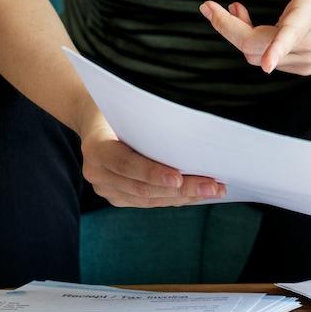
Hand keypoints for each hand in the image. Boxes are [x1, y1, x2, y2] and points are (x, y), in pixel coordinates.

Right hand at [78, 114, 224, 207]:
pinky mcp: (118, 197)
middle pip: (142, 187)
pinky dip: (175, 199)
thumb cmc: (123, 110)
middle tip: (212, 186)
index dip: (151, 173)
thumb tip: (190, 133)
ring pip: (149, 199)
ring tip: (214, 190)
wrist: (99, 121)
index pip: (125, 163)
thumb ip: (150, 124)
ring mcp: (106, 188)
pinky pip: (149, 202)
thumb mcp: (131, 109)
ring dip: (184, 196)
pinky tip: (198, 194)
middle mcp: (97, 172)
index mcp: (96, 148)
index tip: (178, 178)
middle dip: (181, 188)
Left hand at [200, 0, 310, 74]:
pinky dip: (254, 44)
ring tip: (238, 8)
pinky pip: (267, 61)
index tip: (267, 61)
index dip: (277, 49)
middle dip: (227, 29)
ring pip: (256, 56)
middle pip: (256, 48)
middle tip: (213, 7)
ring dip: (239, 34)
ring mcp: (307, 60)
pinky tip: (258, 25)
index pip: (291, 34)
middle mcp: (310, 43)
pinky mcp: (304, 69)